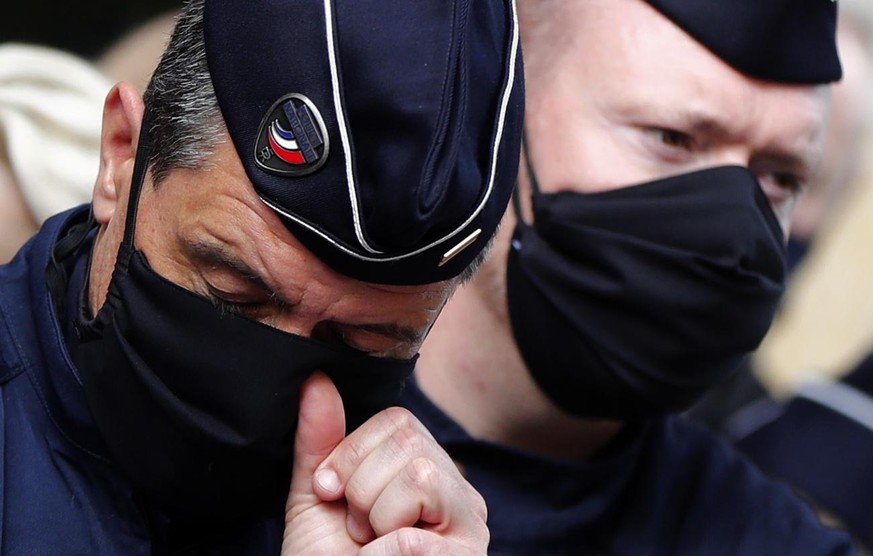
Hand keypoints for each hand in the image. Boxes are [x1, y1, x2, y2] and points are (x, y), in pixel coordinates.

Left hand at [282, 372, 488, 554]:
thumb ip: (319, 441)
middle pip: (409, 444)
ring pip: (421, 477)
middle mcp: (460, 490)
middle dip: (362, 490)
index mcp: (426, 467)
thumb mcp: (314, 498)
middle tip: (359, 531)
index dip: (351, 455)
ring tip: (373, 549)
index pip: (397, 421)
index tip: (334, 494)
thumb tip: (316, 379)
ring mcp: (471, 527)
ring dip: (375, 522)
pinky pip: (412, 539)